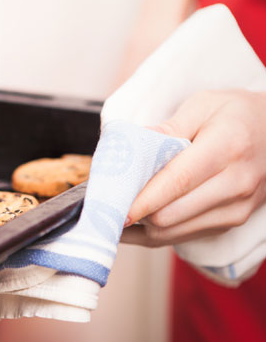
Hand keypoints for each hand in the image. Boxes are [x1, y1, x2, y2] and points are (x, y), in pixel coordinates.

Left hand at [121, 89, 265, 246]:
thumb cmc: (237, 114)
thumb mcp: (203, 105)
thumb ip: (167, 128)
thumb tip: (132, 150)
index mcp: (227, 148)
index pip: (176, 182)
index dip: (141, 199)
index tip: (112, 206)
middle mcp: (235, 184)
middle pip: (170, 214)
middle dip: (133, 213)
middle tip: (104, 204)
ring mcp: (236, 209)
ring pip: (173, 233)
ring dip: (139, 227)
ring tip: (113, 213)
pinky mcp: (231, 223)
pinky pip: (182, 237)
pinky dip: (153, 233)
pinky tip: (133, 221)